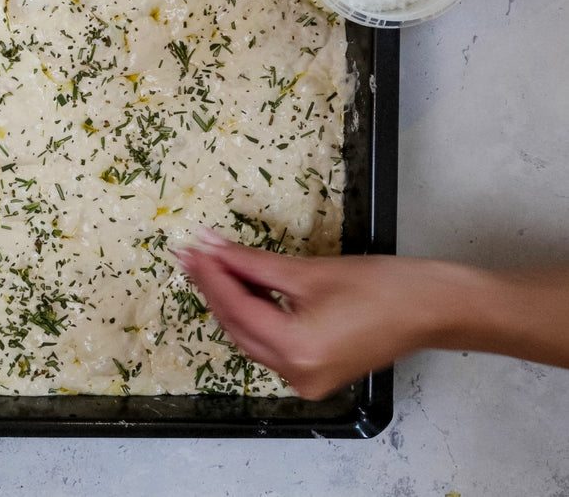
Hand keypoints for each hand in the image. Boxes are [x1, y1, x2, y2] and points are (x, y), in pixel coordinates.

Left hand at [173, 229, 488, 399]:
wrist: (436, 309)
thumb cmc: (386, 287)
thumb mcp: (310, 271)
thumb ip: (253, 263)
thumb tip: (212, 247)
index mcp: (297, 350)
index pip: (236, 307)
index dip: (209, 274)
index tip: (190, 248)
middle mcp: (297, 374)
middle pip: (237, 326)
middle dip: (214, 287)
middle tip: (194, 253)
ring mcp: (306, 380)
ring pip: (250, 338)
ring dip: (232, 301)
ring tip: (213, 264)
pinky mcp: (315, 375)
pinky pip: (270, 345)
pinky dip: (256, 317)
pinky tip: (244, 287)